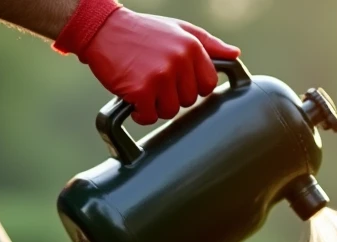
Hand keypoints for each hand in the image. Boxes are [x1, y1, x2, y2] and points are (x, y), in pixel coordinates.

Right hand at [56, 2, 239, 125]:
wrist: (101, 28)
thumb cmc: (142, 32)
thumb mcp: (178, 29)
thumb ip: (208, 44)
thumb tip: (236, 55)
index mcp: (192, 46)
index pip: (209, 84)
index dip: (193, 86)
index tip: (177, 80)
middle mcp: (179, 60)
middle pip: (189, 100)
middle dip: (172, 95)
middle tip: (154, 78)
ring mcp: (160, 76)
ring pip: (171, 111)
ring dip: (156, 105)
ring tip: (143, 84)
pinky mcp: (141, 90)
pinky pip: (149, 116)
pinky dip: (140, 112)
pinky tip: (132, 96)